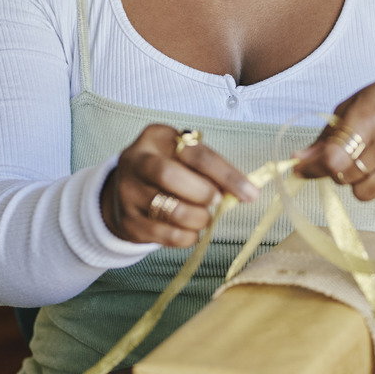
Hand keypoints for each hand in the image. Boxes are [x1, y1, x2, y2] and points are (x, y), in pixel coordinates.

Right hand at [102, 125, 258, 246]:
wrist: (124, 192)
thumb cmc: (167, 171)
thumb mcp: (184, 158)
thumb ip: (211, 170)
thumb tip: (245, 191)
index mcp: (156, 137)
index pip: (196, 154)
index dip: (227, 175)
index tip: (250, 193)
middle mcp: (136, 161)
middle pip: (170, 175)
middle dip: (202, 193)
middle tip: (216, 202)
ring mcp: (127, 192)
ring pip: (169, 209)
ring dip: (198, 218)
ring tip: (203, 217)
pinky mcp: (128, 222)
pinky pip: (165, 235)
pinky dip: (187, 237)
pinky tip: (190, 230)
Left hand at [293, 67, 374, 210]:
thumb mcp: (358, 102)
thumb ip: (327, 136)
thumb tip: (298, 163)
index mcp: (373, 114)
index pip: (333, 158)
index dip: (316, 165)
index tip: (311, 165)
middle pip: (345, 178)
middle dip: (342, 168)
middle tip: (357, 150)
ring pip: (365, 195)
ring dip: (364, 182)